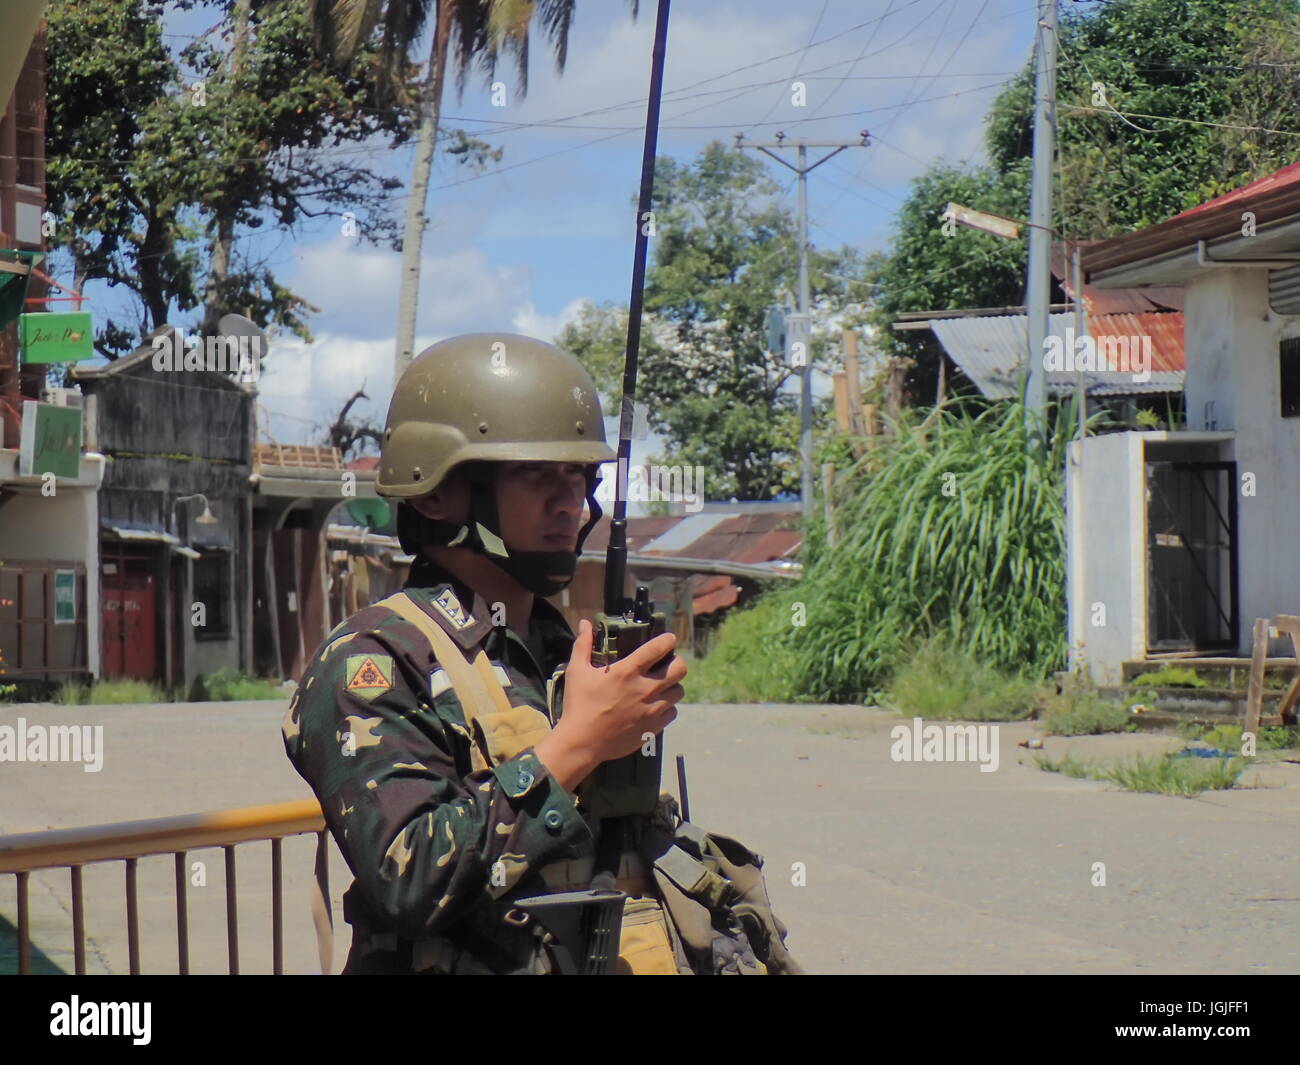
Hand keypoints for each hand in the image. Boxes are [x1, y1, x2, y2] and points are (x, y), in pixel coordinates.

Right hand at [534, 620, 686, 790]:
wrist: (582, 742)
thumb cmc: (579, 704)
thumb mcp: (577, 671)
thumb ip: (582, 645)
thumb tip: (584, 623)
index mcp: (628, 671)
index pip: (658, 648)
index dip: (668, 640)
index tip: (668, 639)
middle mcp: (645, 688)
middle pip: (680, 668)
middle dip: (676, 662)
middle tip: (667, 664)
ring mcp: (652, 708)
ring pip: (679, 691)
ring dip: (672, 686)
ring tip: (662, 686)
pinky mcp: (654, 726)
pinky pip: (673, 712)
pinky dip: (668, 707)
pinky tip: (656, 706)